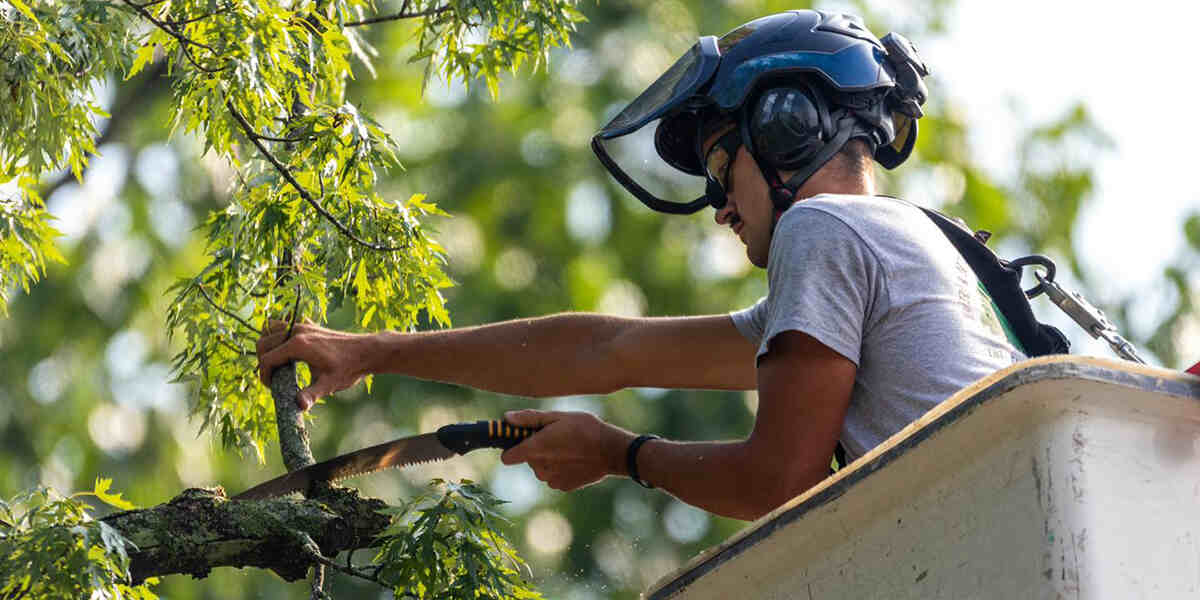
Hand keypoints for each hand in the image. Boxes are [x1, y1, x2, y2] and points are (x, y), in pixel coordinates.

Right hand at [256, 320, 372, 410]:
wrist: (367, 351)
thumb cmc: (349, 368)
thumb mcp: (329, 383)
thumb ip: (312, 394)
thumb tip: (299, 405)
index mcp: (298, 345)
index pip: (267, 359)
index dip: (264, 375)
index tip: (271, 388)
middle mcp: (297, 331)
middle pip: (264, 342)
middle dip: (262, 361)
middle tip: (273, 378)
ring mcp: (302, 326)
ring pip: (270, 329)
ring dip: (268, 345)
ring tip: (276, 364)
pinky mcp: (309, 326)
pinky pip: (284, 326)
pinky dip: (278, 336)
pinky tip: (289, 353)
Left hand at [500, 410, 636, 491]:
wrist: (611, 451)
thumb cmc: (585, 429)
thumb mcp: (557, 417)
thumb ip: (529, 419)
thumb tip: (506, 419)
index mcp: (535, 449)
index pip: (507, 457)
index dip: (511, 447)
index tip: (520, 439)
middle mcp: (539, 467)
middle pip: (528, 459)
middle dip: (537, 449)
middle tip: (556, 437)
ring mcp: (551, 479)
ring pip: (542, 468)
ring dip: (549, 459)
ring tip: (569, 447)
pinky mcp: (563, 486)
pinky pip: (554, 476)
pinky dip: (561, 469)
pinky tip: (575, 459)